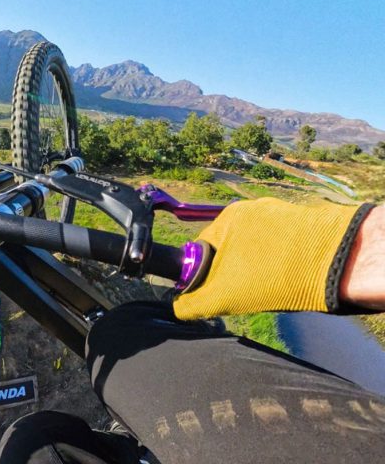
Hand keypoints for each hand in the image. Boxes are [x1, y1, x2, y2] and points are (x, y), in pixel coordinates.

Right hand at [173, 198, 374, 319]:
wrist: (341, 261)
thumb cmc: (276, 275)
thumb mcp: (225, 296)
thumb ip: (193, 303)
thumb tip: (177, 308)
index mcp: (227, 219)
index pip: (202, 250)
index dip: (205, 275)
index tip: (220, 292)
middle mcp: (251, 209)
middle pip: (230, 247)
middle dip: (234, 272)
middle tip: (248, 291)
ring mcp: (280, 212)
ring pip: (256, 247)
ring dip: (258, 267)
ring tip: (274, 285)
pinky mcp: (304, 221)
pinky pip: (281, 244)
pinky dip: (282, 260)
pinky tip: (291, 275)